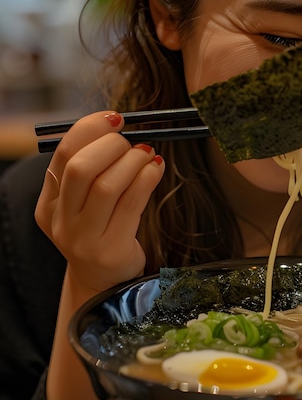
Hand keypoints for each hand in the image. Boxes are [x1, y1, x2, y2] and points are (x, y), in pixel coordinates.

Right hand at [35, 111, 164, 292]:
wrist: (106, 281)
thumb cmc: (102, 230)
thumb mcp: (86, 202)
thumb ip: (94, 169)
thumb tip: (119, 126)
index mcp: (49, 202)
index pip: (63, 154)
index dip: (90, 129)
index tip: (115, 118)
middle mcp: (60, 221)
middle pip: (80, 168)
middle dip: (112, 146)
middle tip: (133, 142)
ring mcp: (83, 238)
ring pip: (106, 186)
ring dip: (133, 161)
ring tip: (148, 153)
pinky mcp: (110, 250)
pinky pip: (131, 204)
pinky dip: (146, 178)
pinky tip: (156, 168)